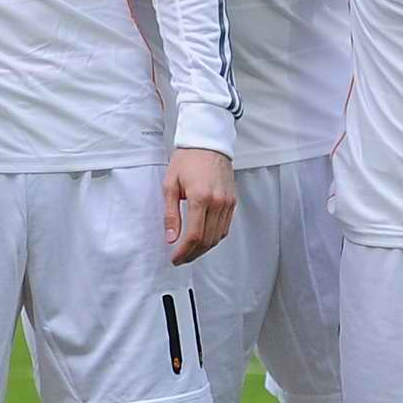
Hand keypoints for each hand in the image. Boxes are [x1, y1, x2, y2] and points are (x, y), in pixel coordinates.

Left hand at [164, 148, 235, 264]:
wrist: (208, 143)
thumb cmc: (188, 159)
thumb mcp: (170, 184)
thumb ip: (171, 214)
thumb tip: (171, 237)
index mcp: (201, 198)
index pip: (194, 235)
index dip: (184, 252)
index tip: (175, 258)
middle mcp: (217, 202)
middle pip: (207, 240)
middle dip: (193, 254)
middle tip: (180, 259)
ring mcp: (227, 203)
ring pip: (218, 237)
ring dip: (203, 249)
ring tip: (189, 252)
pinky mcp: (232, 201)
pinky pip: (225, 227)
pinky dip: (214, 237)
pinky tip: (203, 239)